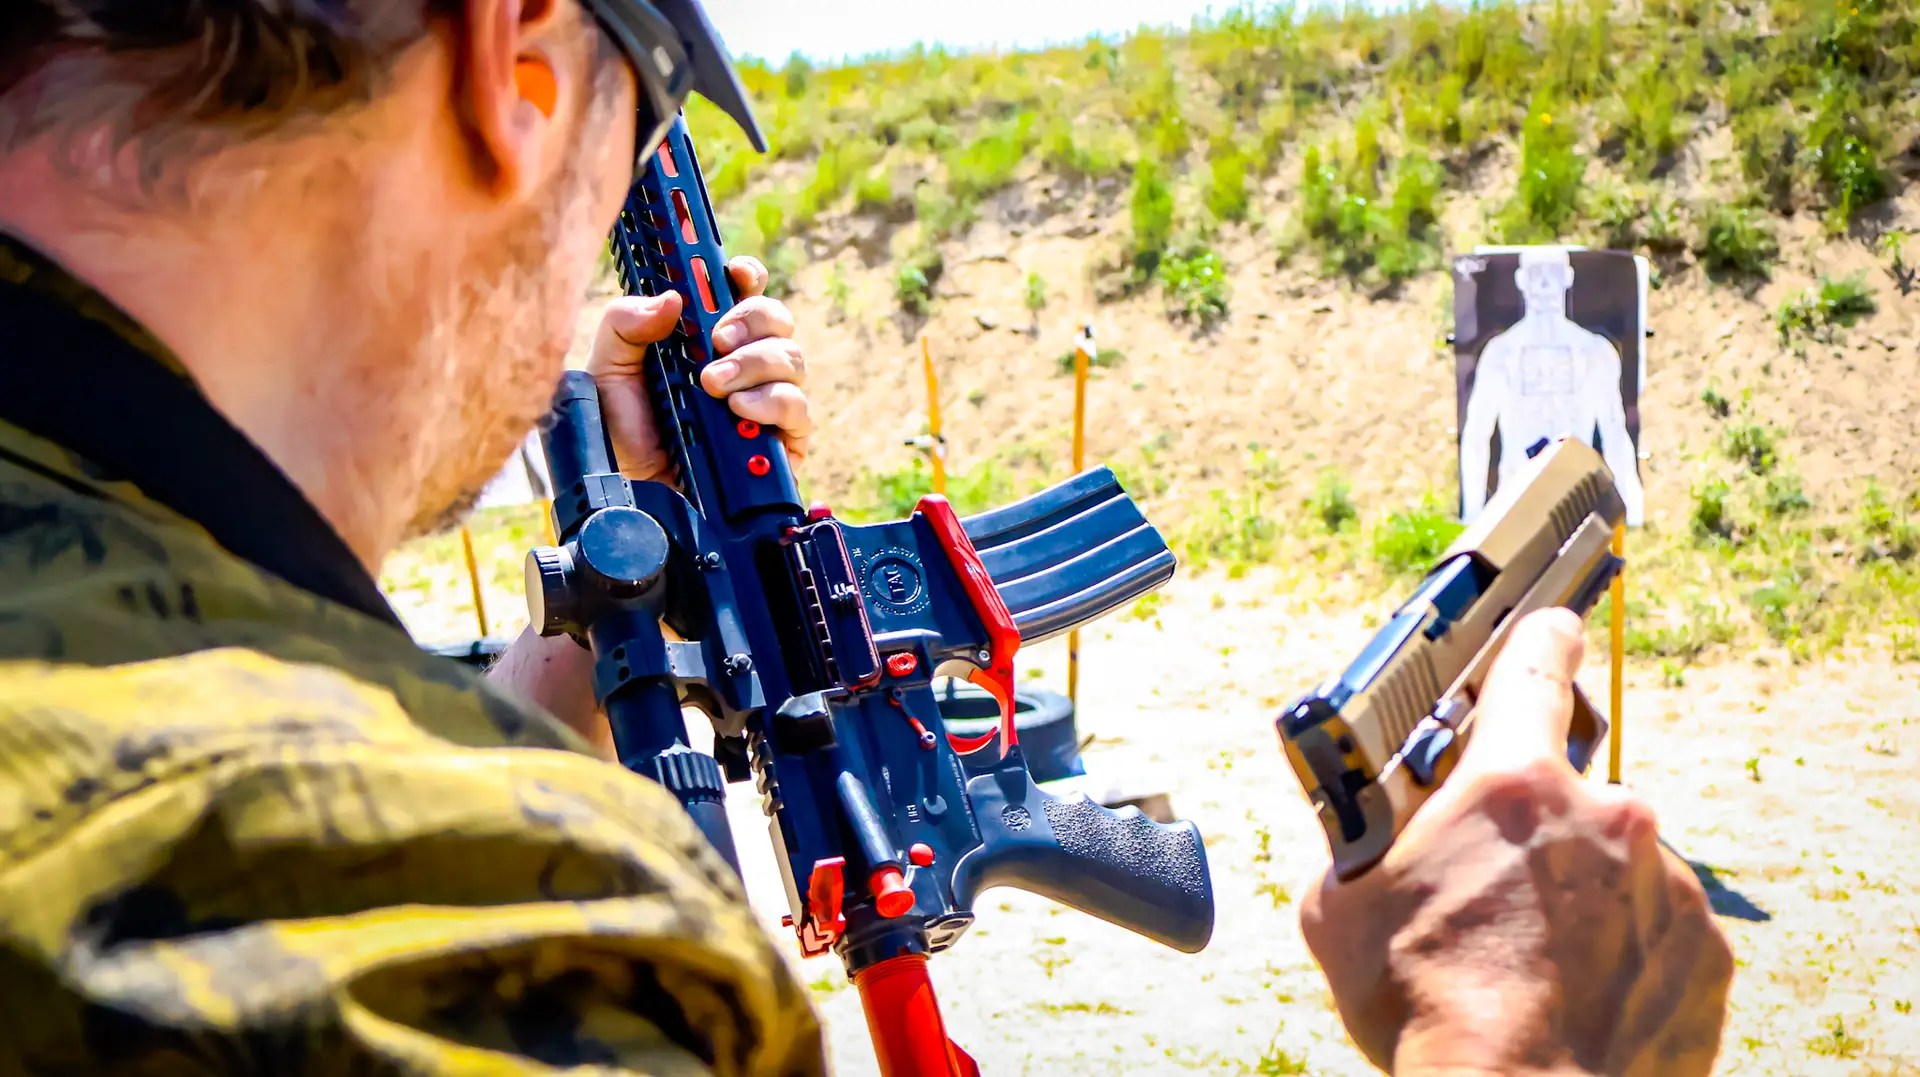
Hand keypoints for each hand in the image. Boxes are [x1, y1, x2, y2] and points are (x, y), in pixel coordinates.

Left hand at [587, 255, 811, 476]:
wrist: (633, 493)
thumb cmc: (622, 433)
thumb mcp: (607, 371)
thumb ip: (625, 324)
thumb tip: (672, 298)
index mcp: (707, 339)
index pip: (743, 293)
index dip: (745, 276)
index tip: (733, 272)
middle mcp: (744, 365)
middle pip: (778, 320)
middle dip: (752, 320)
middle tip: (716, 340)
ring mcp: (767, 402)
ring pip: (793, 360)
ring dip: (756, 363)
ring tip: (713, 385)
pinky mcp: (782, 443)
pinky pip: (800, 410)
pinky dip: (772, 402)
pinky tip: (739, 409)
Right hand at [1297, 609, 1732, 1075]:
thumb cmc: (1421, 1008)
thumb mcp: (1339, 906)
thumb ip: (1359, 842)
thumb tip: (1361, 827)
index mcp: (1514, 784)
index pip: (1537, 665)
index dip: (1540, 637)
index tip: (1553, 624)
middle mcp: (1607, 815)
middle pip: (1567, 791)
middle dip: (1531, 826)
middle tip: (1488, 887)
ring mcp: (1668, 886)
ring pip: (1616, 867)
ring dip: (1578, 895)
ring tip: (1527, 964)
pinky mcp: (1705, 956)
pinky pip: (1658, 933)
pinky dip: (1623, 953)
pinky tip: (1574, 997)